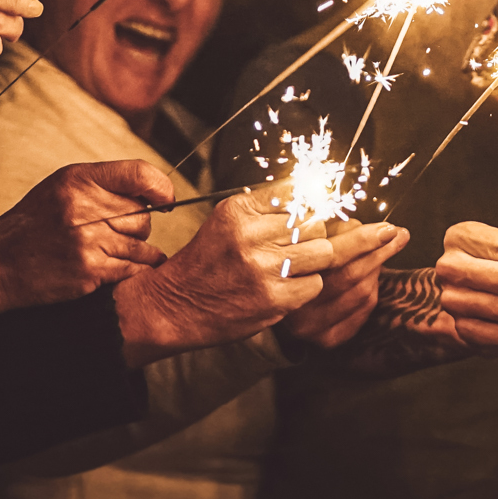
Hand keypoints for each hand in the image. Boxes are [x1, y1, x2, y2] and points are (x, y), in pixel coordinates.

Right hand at [0, 160, 171, 313]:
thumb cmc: (32, 227)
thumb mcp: (59, 190)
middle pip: (143, 215)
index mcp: (77, 180)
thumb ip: (101, 186)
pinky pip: (133, 268)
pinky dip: (133, 271)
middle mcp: (82, 206)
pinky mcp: (89, 269)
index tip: (166, 200)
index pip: (139, 174)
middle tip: (118, 234)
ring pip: (141, 244)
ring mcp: (86, 239)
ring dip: (137, 252)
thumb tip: (152, 190)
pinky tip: (119, 269)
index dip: (161, 188)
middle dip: (138, 227)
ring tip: (115, 253)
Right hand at [113, 188, 337, 364]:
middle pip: (314, 222)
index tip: (303, 215)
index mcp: (238, 210)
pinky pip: (315, 283)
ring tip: (293, 267)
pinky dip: (306, 286)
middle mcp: (251, 235)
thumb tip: (312, 194)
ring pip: (322, 251)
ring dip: (312, 261)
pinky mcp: (273, 299)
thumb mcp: (226, 221)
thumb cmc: (205, 263)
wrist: (174, 305)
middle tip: (294, 247)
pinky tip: (286, 287)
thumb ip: (265, 208)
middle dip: (309, 234)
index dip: (304, 206)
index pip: (295, 193)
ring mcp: (263, 268)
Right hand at [277, 219, 409, 351]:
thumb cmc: (294, 257)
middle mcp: (295, 304)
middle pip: (351, 273)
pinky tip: (371, 278)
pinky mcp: (325, 339)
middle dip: (380, 251)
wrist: (266, 297)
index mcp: (286, 272)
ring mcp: (310, 326)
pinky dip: (372, 291)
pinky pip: (362, 312)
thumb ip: (331, 228)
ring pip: (361, 292)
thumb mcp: (304, 236)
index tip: (388, 227)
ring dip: (377, 269)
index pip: (334, 252)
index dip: (365, 238)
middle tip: (398, 235)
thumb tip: (369, 227)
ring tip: (381, 252)